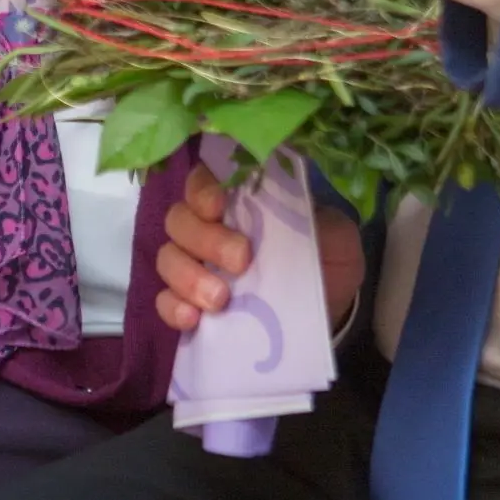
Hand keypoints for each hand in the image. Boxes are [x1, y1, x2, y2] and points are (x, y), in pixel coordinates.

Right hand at [157, 165, 364, 332]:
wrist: (328, 307)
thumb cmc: (327, 256)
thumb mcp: (335, 234)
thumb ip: (319, 221)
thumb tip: (299, 216)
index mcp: (240, 200)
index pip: (203, 180)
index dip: (202, 189)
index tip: (218, 206)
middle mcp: (210, 226)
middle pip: (179, 219)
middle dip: (205, 239)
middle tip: (241, 261)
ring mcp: (197, 265)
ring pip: (167, 258)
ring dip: (188, 276)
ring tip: (219, 300)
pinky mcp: (192, 304)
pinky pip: (164, 301)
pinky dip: (172, 308)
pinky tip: (193, 319)